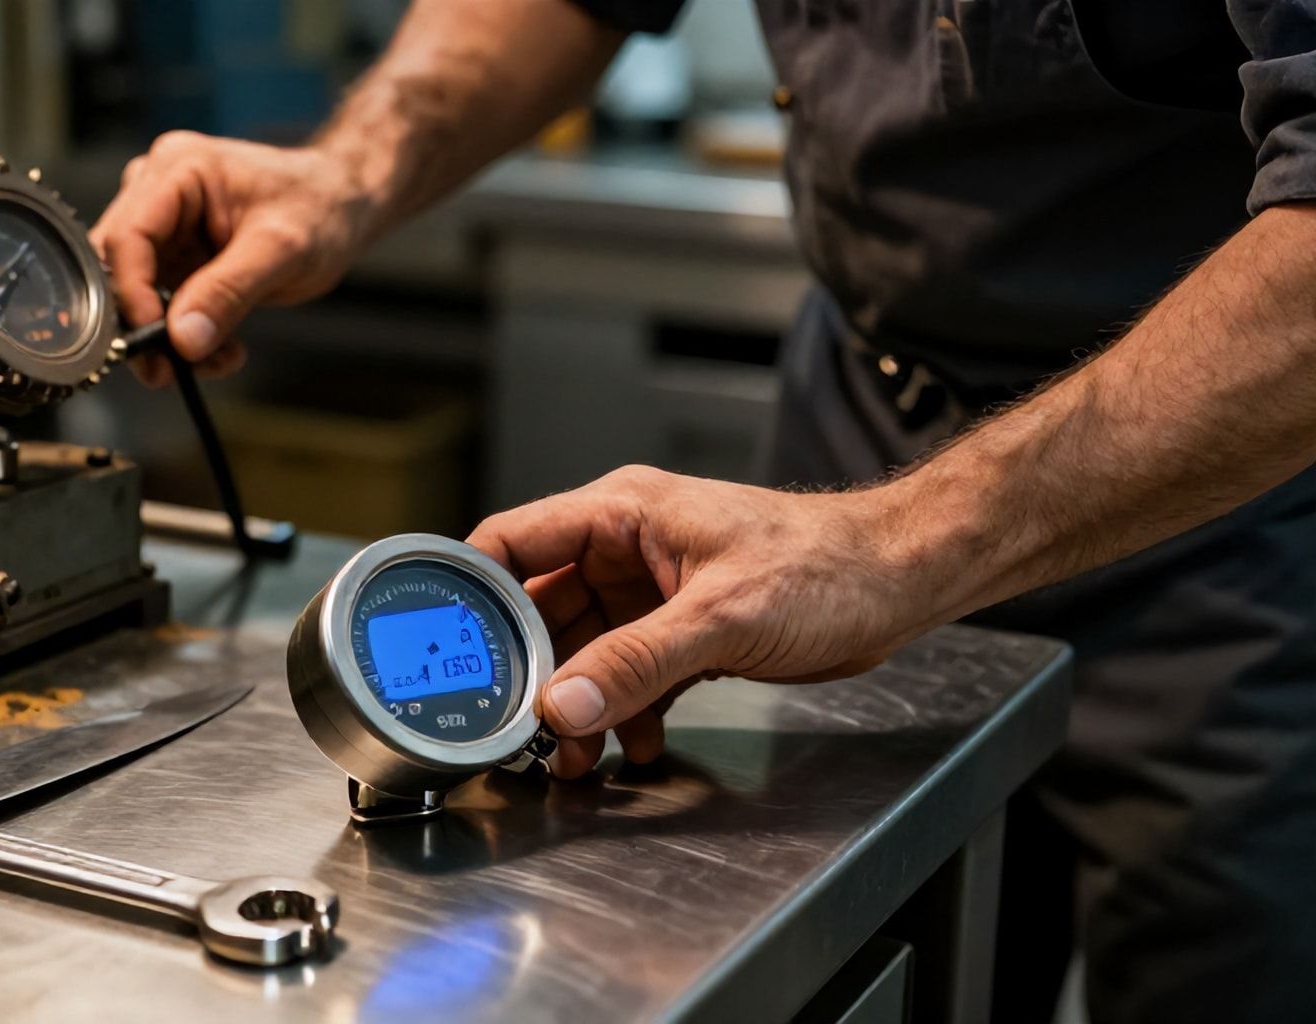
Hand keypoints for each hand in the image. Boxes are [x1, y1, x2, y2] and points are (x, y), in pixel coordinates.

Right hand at [89, 132, 376, 386]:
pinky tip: (220, 349)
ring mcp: (165, 224)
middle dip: (144, 322)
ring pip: (136, 292)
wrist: (343, 206)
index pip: (127, 236)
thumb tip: (182, 339)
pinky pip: (161, 303)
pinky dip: (185, 334)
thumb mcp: (281, 250)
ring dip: (168, 336)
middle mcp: (158, 190)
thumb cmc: (320, 206)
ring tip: (214, 360)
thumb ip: (229, 293)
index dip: (132, 294)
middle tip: (168, 369)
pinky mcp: (176, 254)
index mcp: (177, 169)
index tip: (155, 341)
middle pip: (119, 265)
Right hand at [467, 466, 940, 778]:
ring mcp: (652, 591)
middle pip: (542, 611)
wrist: (899, 582)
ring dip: (578, 703)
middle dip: (530, 673)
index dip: (472, 591)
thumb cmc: (826, 565)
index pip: (514, 543)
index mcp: (621, 515)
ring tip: (577, 756)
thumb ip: (636, 662)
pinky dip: (624, 712)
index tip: (445, 648)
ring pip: (585, 651)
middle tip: (519, 729)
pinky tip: (635, 744)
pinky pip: (627, 673)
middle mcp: (626, 549)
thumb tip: (560, 704)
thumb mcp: (722, 617)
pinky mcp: (680, 630)